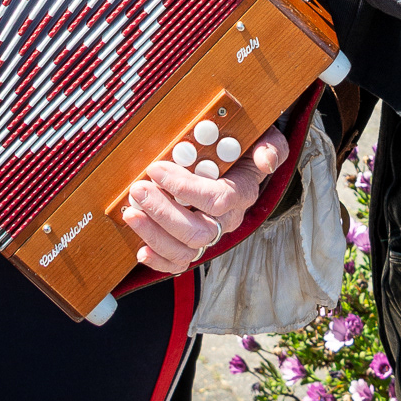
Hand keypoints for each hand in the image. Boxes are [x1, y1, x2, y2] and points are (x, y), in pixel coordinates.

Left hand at [120, 125, 289, 275]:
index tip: (157, 169)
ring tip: (131, 211)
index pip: (216, 199)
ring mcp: (211, 234)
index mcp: (242, 193)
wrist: (238, 160)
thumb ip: (269, 146)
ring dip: (154, 234)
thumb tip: (266, 160)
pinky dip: (158, 260)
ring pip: (186, 250)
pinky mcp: (193, 242)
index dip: (184, 187)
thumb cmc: (245, 146)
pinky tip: (140, 249)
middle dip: (162, 212)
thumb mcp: (263, 137)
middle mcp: (227, 220)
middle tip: (138, 190)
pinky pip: (179, 263)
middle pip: (198, 231)